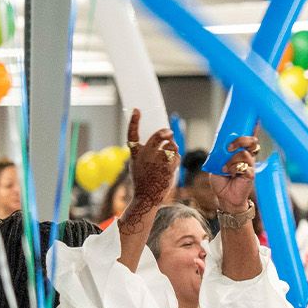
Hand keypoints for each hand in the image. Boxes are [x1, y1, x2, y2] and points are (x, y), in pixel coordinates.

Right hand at [122, 108, 178, 228]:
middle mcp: (145, 155)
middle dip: (166, 132)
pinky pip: (176, 156)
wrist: (146, 197)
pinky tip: (172, 163)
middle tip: (169, 132)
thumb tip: (163, 140)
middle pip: (158, 136)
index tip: (137, 111)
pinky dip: (176, 157)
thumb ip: (145, 152)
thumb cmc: (143, 181)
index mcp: (135, 154)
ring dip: (173, 147)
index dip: (134, 121)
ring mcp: (157, 161)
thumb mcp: (137, 164)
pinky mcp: (168, 167)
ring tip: (170, 153)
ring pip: (171, 145)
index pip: (132, 134)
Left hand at [211, 131, 258, 213]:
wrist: (225, 197)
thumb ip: (219, 153)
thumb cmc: (221, 180)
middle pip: (252, 142)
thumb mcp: (216, 163)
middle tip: (229, 147)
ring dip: (232, 160)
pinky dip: (234, 168)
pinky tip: (230, 173)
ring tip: (225, 169)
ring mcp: (251, 166)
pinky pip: (245, 167)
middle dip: (241, 140)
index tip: (255, 120)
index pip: (249, 138)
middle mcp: (248, 158)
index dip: (253, 129)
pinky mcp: (251, 175)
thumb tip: (221, 144)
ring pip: (245, 154)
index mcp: (240, 153)